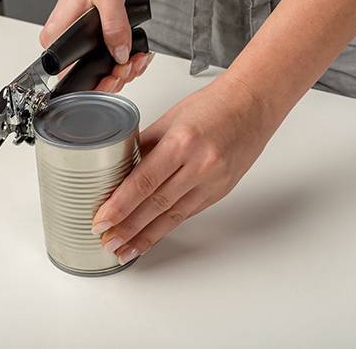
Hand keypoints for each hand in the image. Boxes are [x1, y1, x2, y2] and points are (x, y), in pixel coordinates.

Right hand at [39, 0, 152, 92]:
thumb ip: (115, 24)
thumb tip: (119, 52)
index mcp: (58, 37)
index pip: (72, 77)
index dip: (98, 84)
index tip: (117, 74)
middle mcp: (64, 44)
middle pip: (90, 78)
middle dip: (117, 75)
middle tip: (132, 62)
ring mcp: (78, 44)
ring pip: (101, 71)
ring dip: (125, 69)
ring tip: (138, 56)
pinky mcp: (90, 41)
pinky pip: (107, 60)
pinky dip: (125, 61)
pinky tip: (136, 54)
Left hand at [91, 74, 276, 264]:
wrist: (253, 105)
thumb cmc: (214, 105)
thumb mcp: (170, 118)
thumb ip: (144, 145)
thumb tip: (118, 168)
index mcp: (183, 142)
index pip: (144, 181)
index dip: (120, 205)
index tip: (101, 220)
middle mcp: (200, 165)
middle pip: (156, 204)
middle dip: (128, 228)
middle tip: (106, 241)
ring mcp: (214, 181)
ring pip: (173, 216)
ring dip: (146, 236)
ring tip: (124, 250)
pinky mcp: (220, 192)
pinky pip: (188, 212)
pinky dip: (167, 226)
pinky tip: (151, 236)